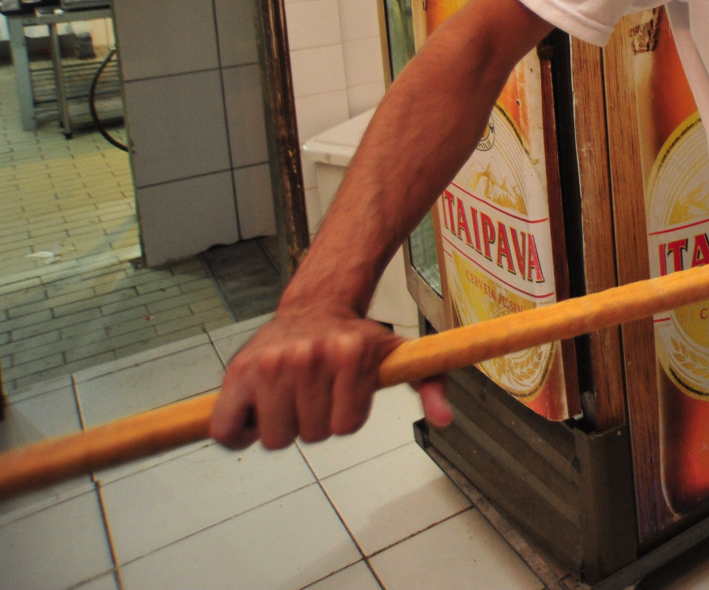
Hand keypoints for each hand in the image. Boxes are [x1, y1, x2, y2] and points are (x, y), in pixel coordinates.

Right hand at [208, 308, 452, 450]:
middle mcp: (310, 356)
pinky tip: (253, 412)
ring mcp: (271, 363)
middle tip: (315, 394)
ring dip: (280, 426)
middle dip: (314, 423)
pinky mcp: (237, 371)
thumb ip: (430, 386)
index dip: (345, 418)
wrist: (316, 308)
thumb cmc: (359, 340)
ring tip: (289, 397)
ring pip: (274, 437)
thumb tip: (445, 420)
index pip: (345, 426)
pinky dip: (236, 431)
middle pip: (309, 435)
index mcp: (351, 355)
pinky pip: (225, 428)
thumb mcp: (402, 356)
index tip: (343, 396)